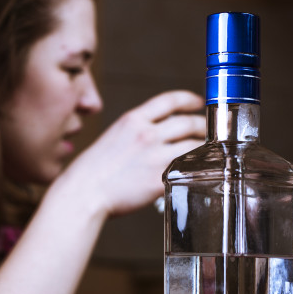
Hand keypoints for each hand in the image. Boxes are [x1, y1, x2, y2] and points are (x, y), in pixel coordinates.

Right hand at [61, 90, 205, 217]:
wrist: (83, 193)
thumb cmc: (91, 171)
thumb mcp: (112, 137)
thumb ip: (134, 133)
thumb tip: (155, 135)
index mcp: (133, 120)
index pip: (169, 101)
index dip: (188, 99)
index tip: (198, 103)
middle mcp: (146, 135)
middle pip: (187, 123)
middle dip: (202, 126)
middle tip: (209, 131)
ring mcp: (155, 157)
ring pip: (193, 147)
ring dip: (205, 149)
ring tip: (209, 152)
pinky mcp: (159, 180)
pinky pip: (187, 172)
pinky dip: (197, 171)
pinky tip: (201, 172)